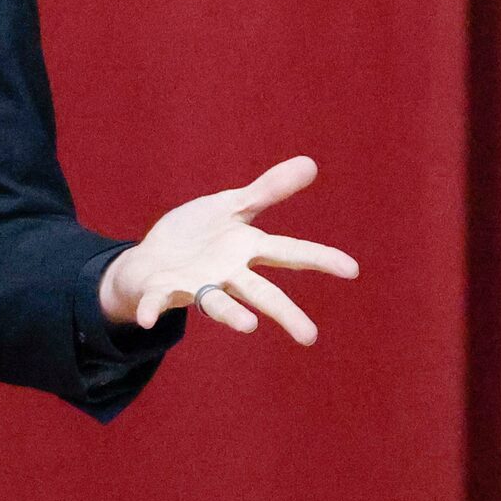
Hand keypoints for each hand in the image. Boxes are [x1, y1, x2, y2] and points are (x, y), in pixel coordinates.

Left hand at [98, 155, 358, 344]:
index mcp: (246, 250)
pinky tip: (147, 319)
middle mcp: (226, 274)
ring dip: (230, 314)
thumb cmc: (197, 235)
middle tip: (310, 337)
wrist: (150, 259)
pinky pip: (157, 301)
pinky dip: (152, 309)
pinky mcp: (162, 289)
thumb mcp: (232, 206)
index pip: (289, 252)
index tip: (353, 269)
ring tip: (249, 326)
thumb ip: (269, 190)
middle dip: (285, 313)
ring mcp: (195, 284)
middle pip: (260, 292)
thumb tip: (311, 163)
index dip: (320, 258)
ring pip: (216, 302)